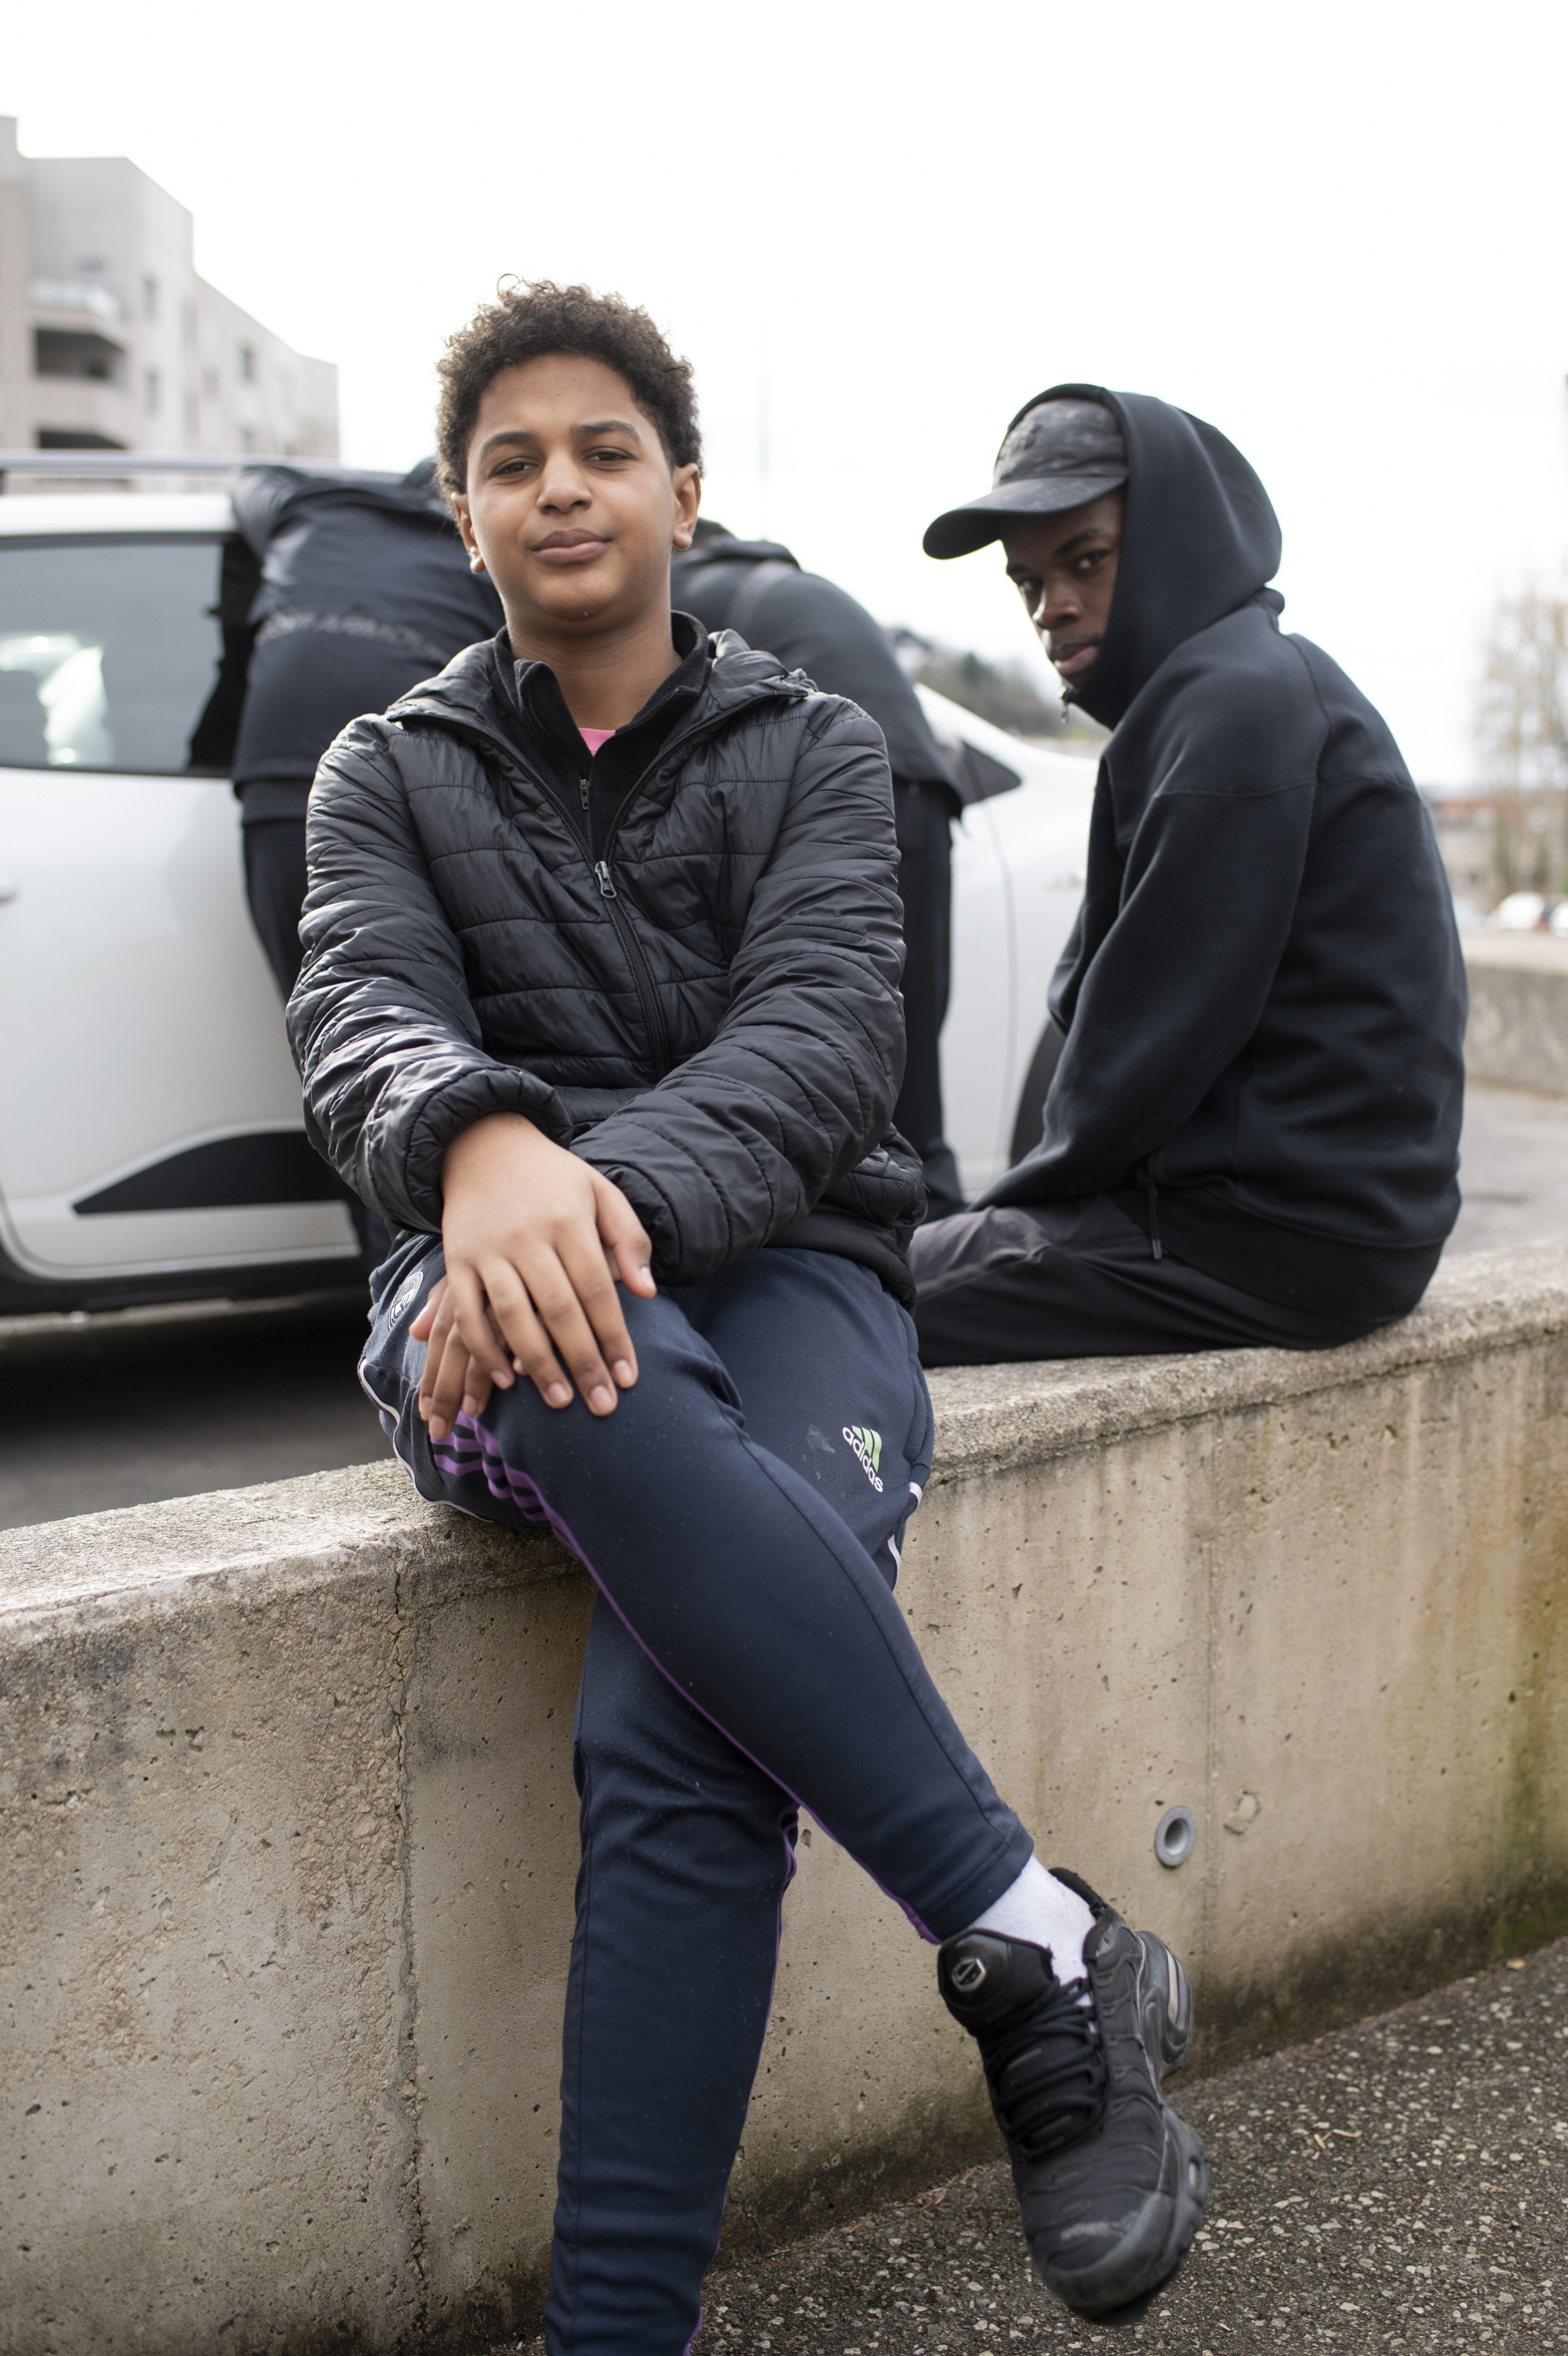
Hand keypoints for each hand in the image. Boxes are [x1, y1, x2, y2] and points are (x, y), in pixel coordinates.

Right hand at [412, 1113, 655, 1436]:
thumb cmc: (554, 1179)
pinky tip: (506, 1380)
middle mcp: (528, 1237)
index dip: (614, 1336)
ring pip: (513, 1316)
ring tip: (561, 1402)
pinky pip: (468, 1314)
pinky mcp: (457, 1260)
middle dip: (583, 1361)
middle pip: (559, 1310)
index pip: (597, 1289)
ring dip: (537, 1364)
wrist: (484, 1145)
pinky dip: (485, 1350)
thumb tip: (647, 1293)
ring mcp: (489, 1250)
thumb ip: (629, 1239)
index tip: (629, 1378)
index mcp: (568, 1220)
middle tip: (602, 1406)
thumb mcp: (600, 1192)